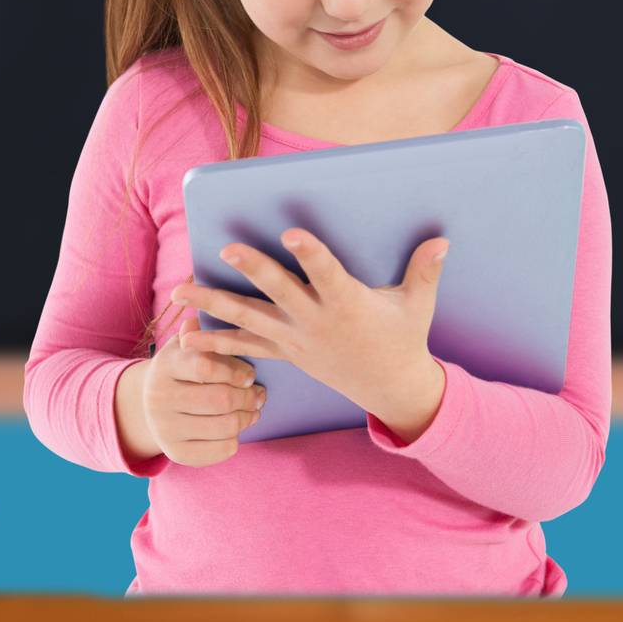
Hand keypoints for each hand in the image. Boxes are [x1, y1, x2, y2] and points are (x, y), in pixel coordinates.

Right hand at [136, 289, 268, 466]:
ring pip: (224, 426)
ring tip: (255, 408)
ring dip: (247, 417)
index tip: (250, 372)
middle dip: (247, 397)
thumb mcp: (184, 345)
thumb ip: (198, 329)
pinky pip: (219, 450)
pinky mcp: (175, 453)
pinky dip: (235, 439)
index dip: (234, 370)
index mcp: (165, 365)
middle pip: (219, 400)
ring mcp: (165, 428)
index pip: (204, 366)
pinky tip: (238, 427)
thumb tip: (200, 297)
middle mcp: (159, 398)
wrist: (147, 407)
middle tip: (259, 393)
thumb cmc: (180, 367)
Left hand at [170, 230, 449, 421]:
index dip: (310, 253)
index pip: (326, 272)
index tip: (293, 232)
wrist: (390, 389)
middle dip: (253, 270)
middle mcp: (316, 321)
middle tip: (228, 249)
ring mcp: (296, 340)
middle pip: (280, 292)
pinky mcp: (286, 353)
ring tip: (179, 291)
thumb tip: (442, 239)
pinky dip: (215, 343)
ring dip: (213, 304)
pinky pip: (245, 349)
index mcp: (347, 304)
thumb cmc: (403, 339)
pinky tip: (185, 337)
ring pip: (249, 319)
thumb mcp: (417, 306)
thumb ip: (425, 271)